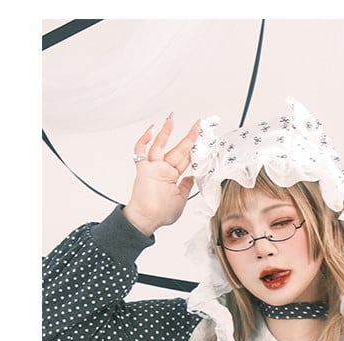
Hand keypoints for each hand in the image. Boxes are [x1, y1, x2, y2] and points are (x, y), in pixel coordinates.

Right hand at [123, 116, 200, 236]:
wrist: (147, 219)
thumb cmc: (161, 213)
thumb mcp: (181, 199)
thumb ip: (186, 186)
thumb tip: (193, 177)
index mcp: (173, 176)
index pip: (186, 159)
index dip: (195, 149)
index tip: (203, 140)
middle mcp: (163, 170)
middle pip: (178, 149)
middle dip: (189, 137)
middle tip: (197, 125)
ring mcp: (153, 168)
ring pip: (160, 145)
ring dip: (166, 132)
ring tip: (172, 119)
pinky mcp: (143, 168)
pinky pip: (141, 151)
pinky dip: (144, 140)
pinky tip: (151, 130)